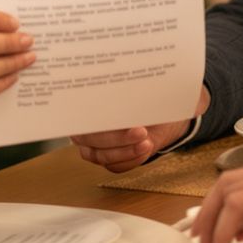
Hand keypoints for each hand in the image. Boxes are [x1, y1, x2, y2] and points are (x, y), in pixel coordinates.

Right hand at [71, 86, 209, 171]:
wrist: (163, 111)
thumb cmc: (150, 93)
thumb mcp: (146, 83)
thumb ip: (140, 83)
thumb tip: (150, 77)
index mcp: (86, 99)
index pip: (80, 110)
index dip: (96, 114)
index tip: (121, 114)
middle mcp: (85, 124)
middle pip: (87, 137)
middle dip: (115, 137)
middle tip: (141, 131)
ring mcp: (94, 144)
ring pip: (101, 155)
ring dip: (125, 151)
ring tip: (146, 142)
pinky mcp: (109, 158)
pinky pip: (114, 166)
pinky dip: (131, 159)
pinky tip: (144, 148)